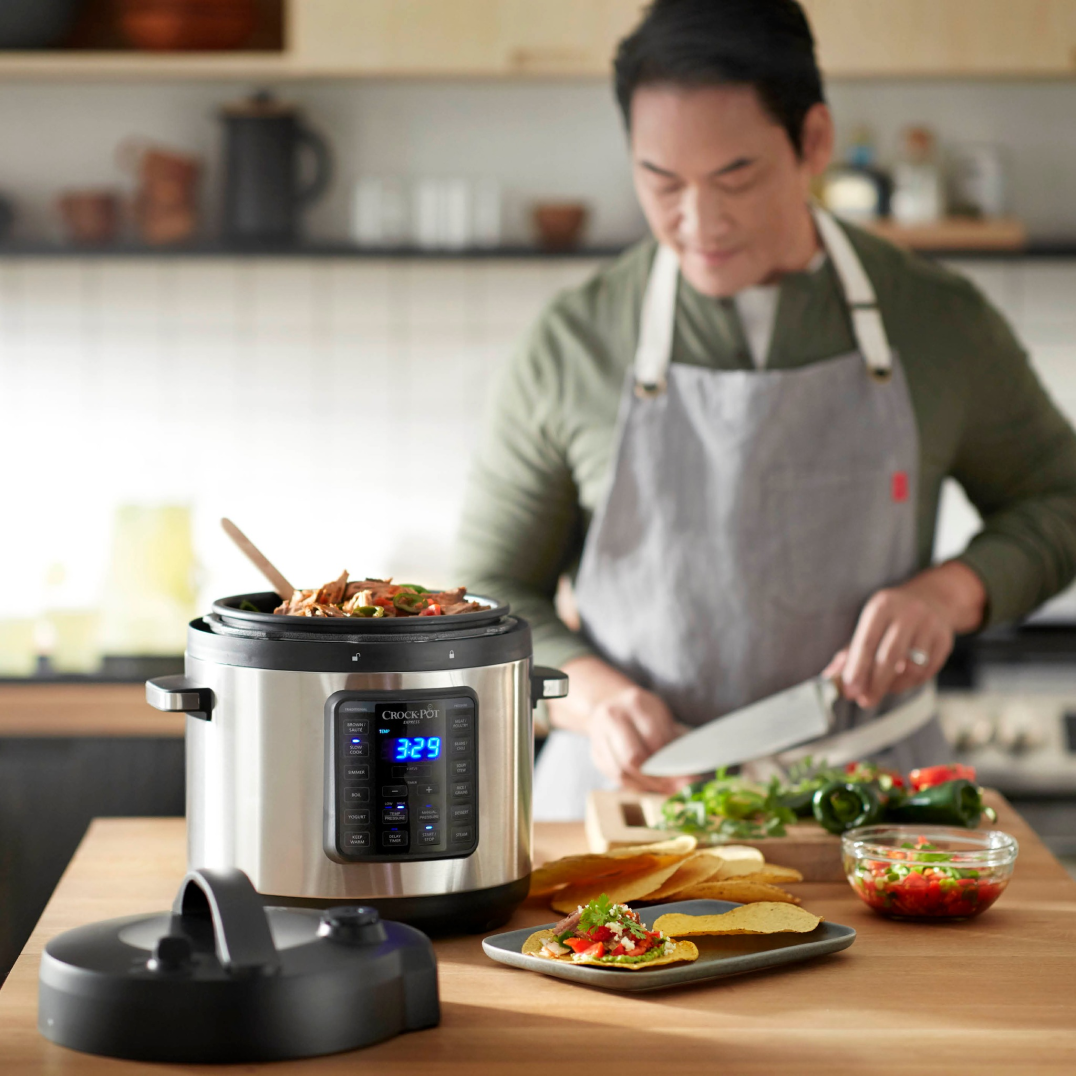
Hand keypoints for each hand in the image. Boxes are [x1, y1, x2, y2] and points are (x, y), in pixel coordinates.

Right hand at [587, 685, 690, 794]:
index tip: (690, 779)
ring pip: (622, 771)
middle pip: (634, 757)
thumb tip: (692, 778)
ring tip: (665, 789)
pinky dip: (634, 786)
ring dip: (646, 785)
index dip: (673, 764)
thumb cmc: (642, 712)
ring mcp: (599, 735)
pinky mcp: (595, 753)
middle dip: (658, 779)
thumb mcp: (661, 716)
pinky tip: (649, 786)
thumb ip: (675, 742)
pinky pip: (614, 776)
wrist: (606, 701)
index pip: (655, 740)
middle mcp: (613, 716)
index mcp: (636, 703)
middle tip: (677, 789)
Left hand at [824, 561, 985, 708]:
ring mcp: (930, 626)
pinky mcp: (945, 641)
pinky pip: (927, 672)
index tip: (850, 690)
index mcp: (882, 606)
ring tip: (882, 689)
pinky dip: (910, 683)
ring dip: (894, 686)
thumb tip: (830, 678)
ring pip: (912, 668)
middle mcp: (908, 613)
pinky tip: (900, 682)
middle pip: (890, 656)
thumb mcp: (869, 624)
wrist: (934, 598)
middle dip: (875, 684)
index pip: (867, 642)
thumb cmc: (891, 617)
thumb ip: (849, 652)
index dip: (857, 669)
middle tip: (864, 701)